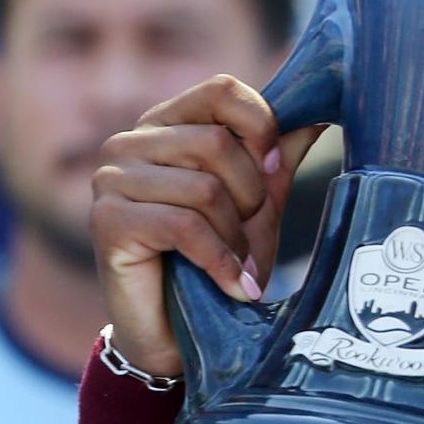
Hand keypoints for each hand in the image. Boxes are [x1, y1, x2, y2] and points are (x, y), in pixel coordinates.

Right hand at [89, 74, 324, 375]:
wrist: (174, 334)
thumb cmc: (218, 257)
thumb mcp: (258, 201)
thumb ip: (277, 155)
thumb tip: (317, 113)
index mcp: (167, 123)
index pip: (222, 89)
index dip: (261, 127)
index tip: (277, 171)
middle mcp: (130, 143)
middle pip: (217, 142)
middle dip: (253, 197)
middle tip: (255, 237)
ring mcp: (111, 180)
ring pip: (205, 187)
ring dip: (237, 235)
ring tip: (242, 264)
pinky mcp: (106, 221)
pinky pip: (185, 225)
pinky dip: (221, 260)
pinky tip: (236, 284)